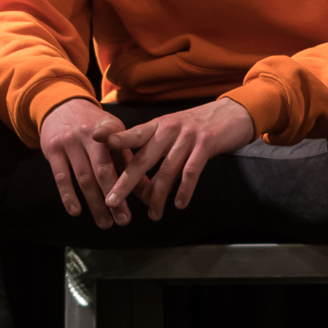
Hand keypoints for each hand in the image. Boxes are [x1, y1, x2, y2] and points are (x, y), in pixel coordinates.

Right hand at [40, 98, 138, 228]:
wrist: (61, 105)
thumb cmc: (93, 126)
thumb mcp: (114, 136)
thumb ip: (129, 161)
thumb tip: (149, 191)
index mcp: (110, 130)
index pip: (122, 156)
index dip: (130, 176)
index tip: (139, 200)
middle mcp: (89, 135)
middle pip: (103, 170)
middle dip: (114, 197)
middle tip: (123, 220)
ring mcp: (69, 142)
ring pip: (83, 177)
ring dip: (94, 203)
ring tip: (105, 223)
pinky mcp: (52, 150)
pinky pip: (61, 177)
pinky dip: (68, 196)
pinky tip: (76, 211)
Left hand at [93, 98, 255, 220]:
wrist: (232, 113)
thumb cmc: (197, 126)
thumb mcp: (171, 129)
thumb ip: (153, 146)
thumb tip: (134, 177)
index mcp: (157, 126)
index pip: (132, 133)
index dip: (114, 138)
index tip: (94, 142)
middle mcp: (168, 130)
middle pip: (142, 159)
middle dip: (125, 183)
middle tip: (112, 201)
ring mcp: (187, 137)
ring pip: (166, 170)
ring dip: (157, 195)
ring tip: (152, 215)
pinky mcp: (206, 145)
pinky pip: (191, 171)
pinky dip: (184, 189)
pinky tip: (179, 204)